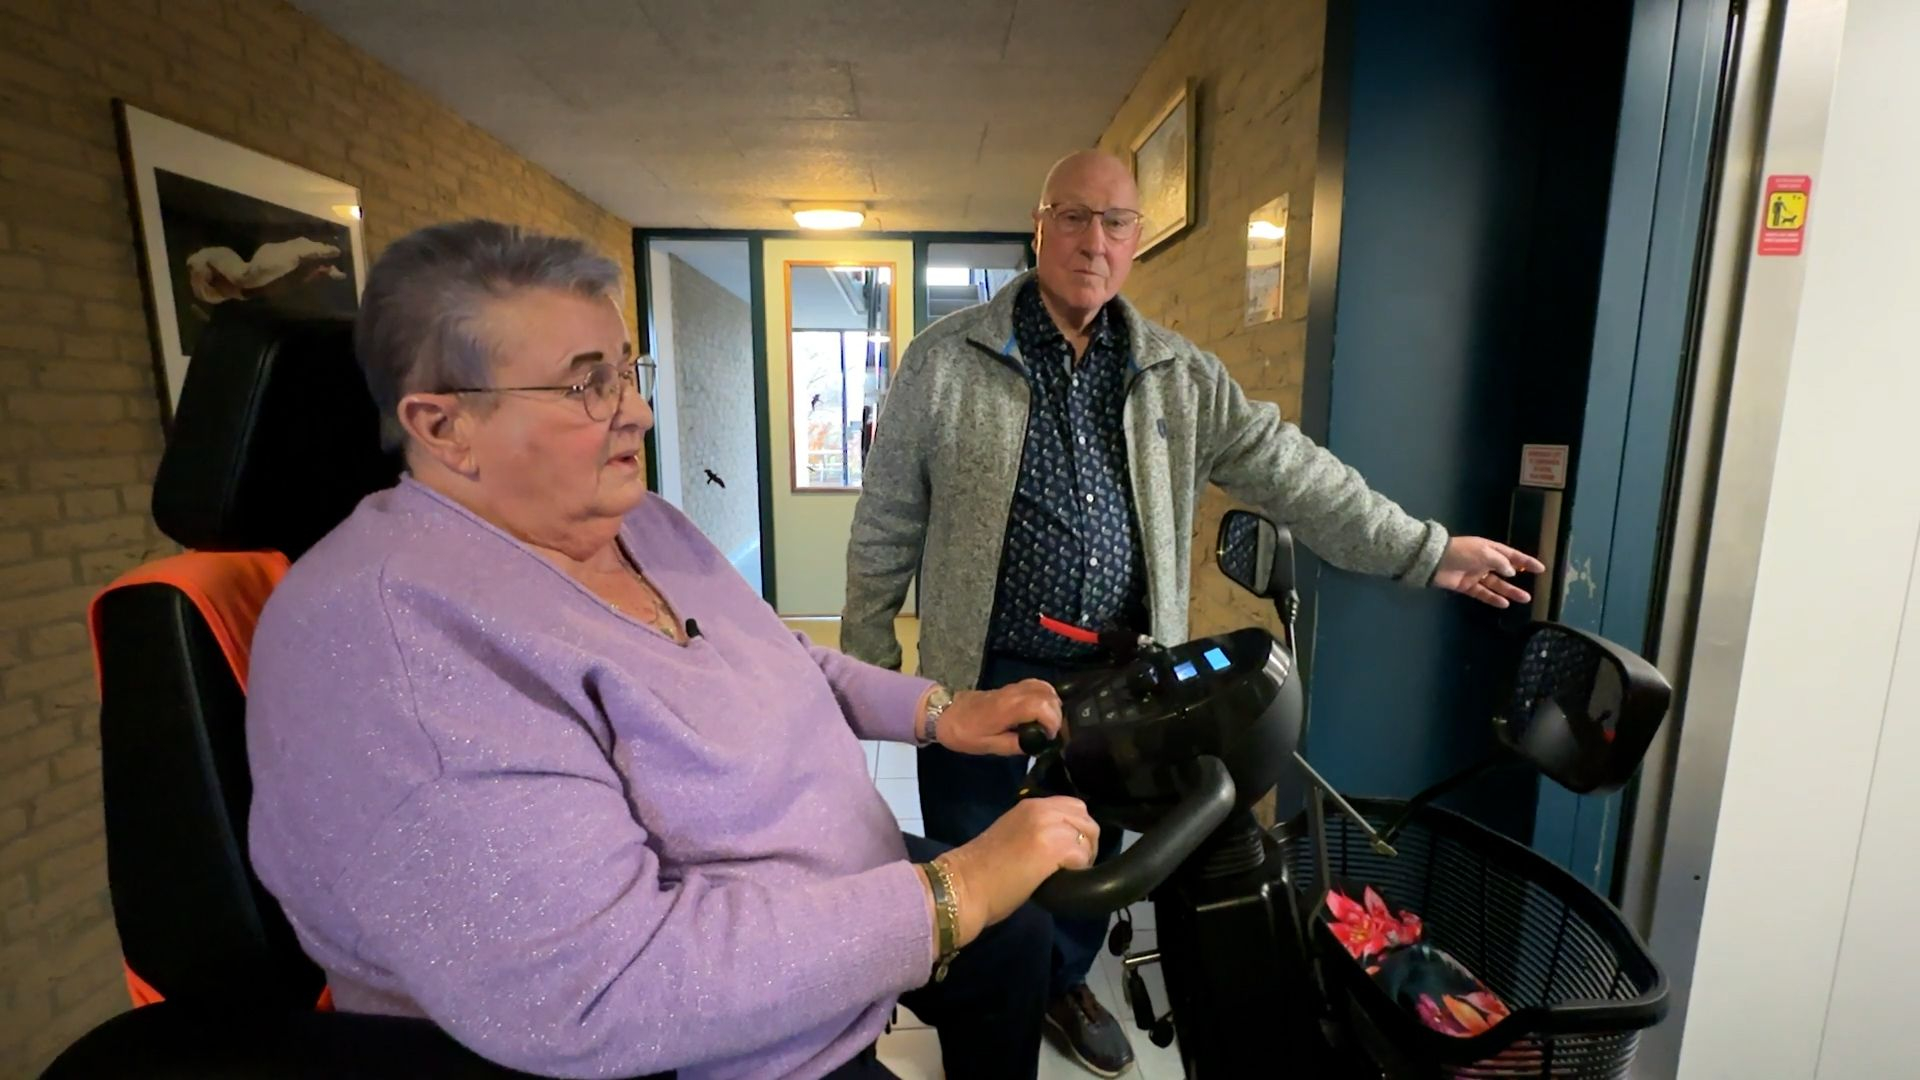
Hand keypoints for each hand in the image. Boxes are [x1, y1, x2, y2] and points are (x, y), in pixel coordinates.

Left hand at [935, 679, 1062, 755]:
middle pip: (1048, 695)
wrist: (946, 713)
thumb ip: (1016, 745)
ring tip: (1046, 724)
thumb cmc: (965, 733)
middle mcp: (1014, 693)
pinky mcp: (1013, 687)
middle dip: (1056, 715)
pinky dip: (1046, 697)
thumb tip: (1038, 744)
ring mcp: (1014, 687)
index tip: (1048, 738)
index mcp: (1008, 708)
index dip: (1052, 722)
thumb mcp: (989, 746)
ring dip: (1053, 705)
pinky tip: (1041, 712)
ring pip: (1045, 688)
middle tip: (1049, 734)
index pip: (1042, 706)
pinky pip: (1037, 685)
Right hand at [936, 796, 1097, 946]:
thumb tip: (1062, 846)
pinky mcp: (1055, 848)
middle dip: (1086, 841)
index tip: (1069, 852)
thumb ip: (1038, 832)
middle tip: (1073, 865)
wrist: (964, 884)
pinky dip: (1079, 870)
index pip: (1073, 807)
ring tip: (1068, 873)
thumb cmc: (982, 870)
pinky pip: (1083, 857)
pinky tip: (1062, 880)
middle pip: (1086, 818)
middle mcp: (1042, 808)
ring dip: (1085, 856)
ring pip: (1088, 835)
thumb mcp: (1013, 837)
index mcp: (1031, 805)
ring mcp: (1049, 826)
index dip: (1077, 830)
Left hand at [1431, 536, 1547, 608]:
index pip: (1512, 555)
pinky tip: (1504, 603)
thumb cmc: (1460, 552)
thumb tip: (1512, 571)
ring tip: (1525, 598)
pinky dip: (1493, 598)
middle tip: (1536, 586)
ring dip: (1510, 591)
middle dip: (1520, 577)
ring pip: (1496, 584)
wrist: (1434, 561)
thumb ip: (1500, 562)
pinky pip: (1483, 593)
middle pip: (1505, 570)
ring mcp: (1475, 574)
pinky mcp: (1466, 586)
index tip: (1540, 568)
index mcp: (1489, 549)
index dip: (1526, 561)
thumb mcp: (1484, 553)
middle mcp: (1484, 561)